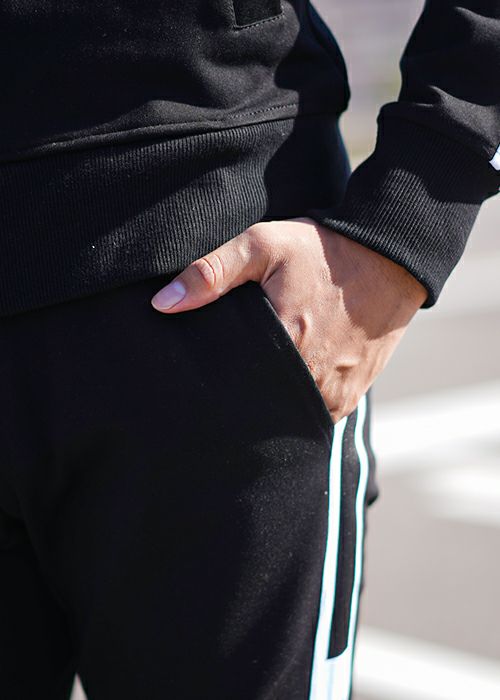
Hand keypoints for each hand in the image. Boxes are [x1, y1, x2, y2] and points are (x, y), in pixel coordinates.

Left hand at [150, 218, 427, 422]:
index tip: (198, 383)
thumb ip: (212, 273)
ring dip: (268, 407)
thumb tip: (163, 304)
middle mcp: (310, 377)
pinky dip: (295, 410)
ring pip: (286, 418)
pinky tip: (283, 390)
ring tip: (253, 388)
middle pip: (257, 407)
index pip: (231, 385)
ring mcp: (334, 393)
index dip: (213, 386)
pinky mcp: (350, 397)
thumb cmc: (322, 250)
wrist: (391, 259)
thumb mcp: (263, 244)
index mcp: (284, 342)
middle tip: (224, 386)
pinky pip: (314, 418)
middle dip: (239, 400)